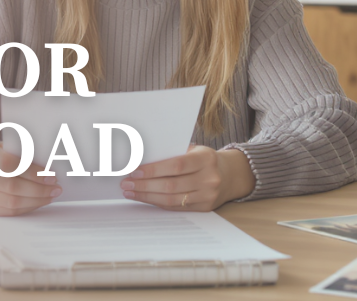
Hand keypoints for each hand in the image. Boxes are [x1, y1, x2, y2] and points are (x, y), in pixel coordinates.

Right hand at [0, 143, 61, 215]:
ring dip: (36, 200)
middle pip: (12, 187)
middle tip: (56, 187)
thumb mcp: (3, 145)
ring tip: (50, 195)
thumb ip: (20, 151)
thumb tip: (49, 164)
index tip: (51, 175)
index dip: (32, 172)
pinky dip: (27, 208)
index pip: (9, 164)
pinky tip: (38, 202)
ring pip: (12, 202)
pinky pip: (8, 212)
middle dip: (39, 189)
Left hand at [119, 146, 255, 210]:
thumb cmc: (204, 159)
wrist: (230, 175)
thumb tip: (141, 158)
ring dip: (147, 195)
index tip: (134, 170)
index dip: (153, 169)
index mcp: (205, 158)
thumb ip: (172, 153)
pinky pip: (176, 207)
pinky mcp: (204, 207)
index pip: (176, 165)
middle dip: (144, 184)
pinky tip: (144, 197)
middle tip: (126, 183)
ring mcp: (208, 195)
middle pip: (171, 184)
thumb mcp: (194, 150)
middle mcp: (209, 178)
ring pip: (171, 199)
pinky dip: (157, 202)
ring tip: (130, 191)